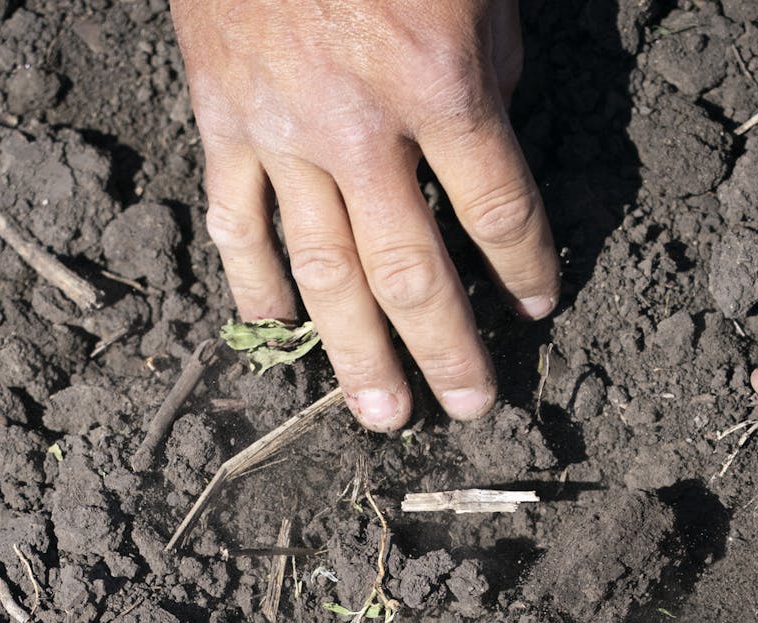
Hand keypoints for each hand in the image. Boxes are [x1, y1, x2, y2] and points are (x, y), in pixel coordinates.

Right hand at [172, 0, 558, 429]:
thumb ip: (492, 72)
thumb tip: (491, 146)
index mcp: (441, 84)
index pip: (499, 213)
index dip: (526, 270)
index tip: (538, 307)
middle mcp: (360, 128)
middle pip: (411, 271)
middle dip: (448, 349)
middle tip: (471, 409)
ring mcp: (280, 131)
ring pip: (321, 270)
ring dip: (354, 352)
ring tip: (382, 414)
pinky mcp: (220, 119)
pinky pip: (236, 222)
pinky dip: (254, 283)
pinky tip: (275, 330)